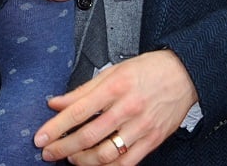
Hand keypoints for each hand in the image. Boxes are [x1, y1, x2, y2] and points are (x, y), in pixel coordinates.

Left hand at [34, 50, 197, 163]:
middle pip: (88, 135)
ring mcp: (141, 126)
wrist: (185, 74)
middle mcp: (128, 107)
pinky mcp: (152, 140)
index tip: (41, 137)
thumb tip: (56, 103)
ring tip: (71, 158)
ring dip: (83, 160)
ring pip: (106, 154)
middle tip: (48, 152)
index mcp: (116, 86)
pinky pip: (126, 163)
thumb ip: (83, 90)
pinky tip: (96, 165)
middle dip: (63, 148)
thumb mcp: (114, 70)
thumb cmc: (149, 70)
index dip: (56, 127)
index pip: (78, 111)